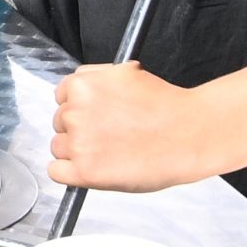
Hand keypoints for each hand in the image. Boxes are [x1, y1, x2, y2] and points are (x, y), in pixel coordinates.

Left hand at [47, 63, 217, 193]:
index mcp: (82, 85)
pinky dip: (69, 173)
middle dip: (80, 128)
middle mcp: (74, 112)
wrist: (189, 133)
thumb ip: (98, 79)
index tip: (94, 116)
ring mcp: (78, 142)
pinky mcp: (85, 171)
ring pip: (59, 148)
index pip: (62, 97)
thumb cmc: (165, 106)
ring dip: (77, 151)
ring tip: (109, 152)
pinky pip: (56, 172)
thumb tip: (84, 85)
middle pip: (60, 123)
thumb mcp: (126, 74)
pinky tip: (91, 169)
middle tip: (108, 136)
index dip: (80, 107)